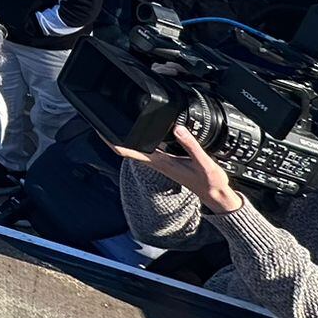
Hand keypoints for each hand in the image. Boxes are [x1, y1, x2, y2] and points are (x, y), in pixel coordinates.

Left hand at [110, 125, 243, 213]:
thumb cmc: (210, 183)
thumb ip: (191, 145)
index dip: (113, 142)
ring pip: (138, 148)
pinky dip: (142, 139)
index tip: (101, 131)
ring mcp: (162, 162)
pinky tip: (143, 132)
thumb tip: (177, 128)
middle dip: (115, 136)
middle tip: (102, 121)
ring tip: (117, 122)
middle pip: (129, 148)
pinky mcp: (168, 161)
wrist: (217, 196)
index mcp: (161, 162)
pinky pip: (149, 148)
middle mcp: (158, 163)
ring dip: (127, 138)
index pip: (130, 152)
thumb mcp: (204, 162)